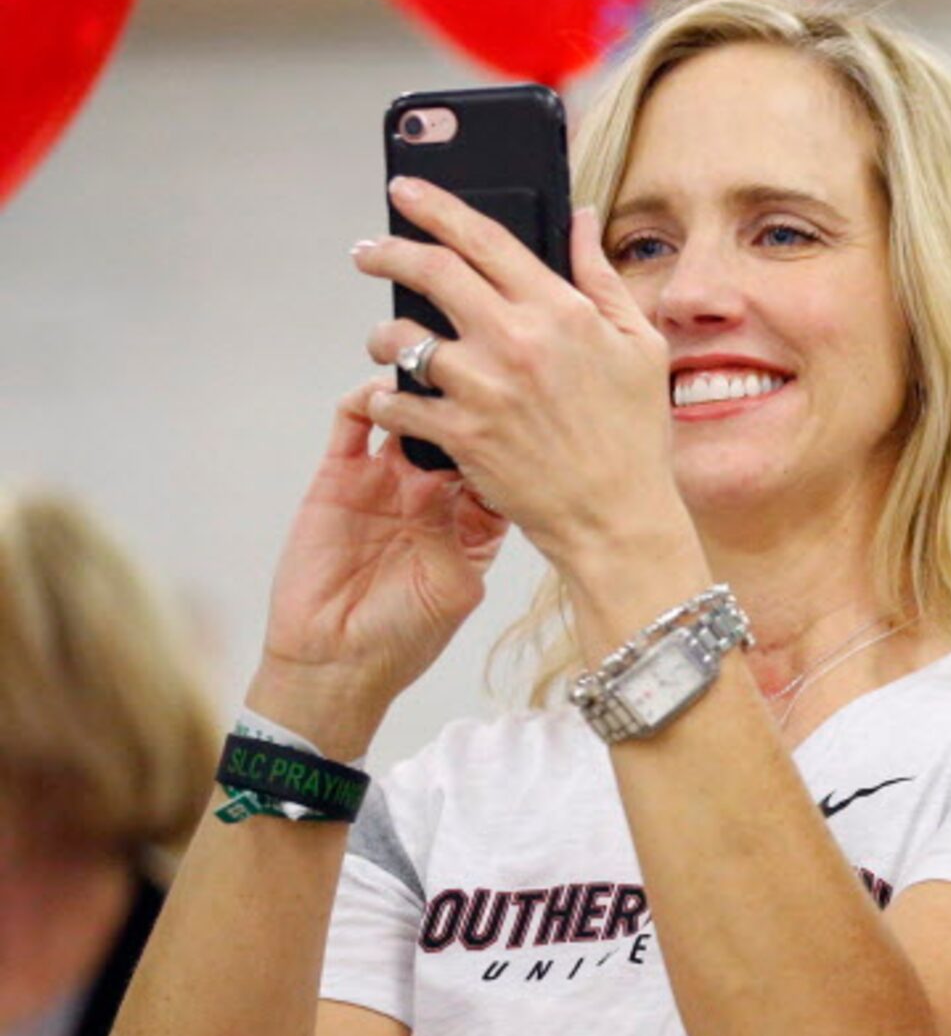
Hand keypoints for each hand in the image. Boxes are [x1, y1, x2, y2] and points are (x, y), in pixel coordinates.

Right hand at [253, 379, 510, 749]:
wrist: (336, 664)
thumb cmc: (404, 638)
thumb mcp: (455, 586)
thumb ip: (465, 531)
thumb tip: (473, 479)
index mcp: (470, 519)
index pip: (501, 459)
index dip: (515, 434)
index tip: (529, 405)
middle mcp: (431, 493)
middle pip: (459, 426)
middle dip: (471, 399)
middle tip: (484, 371)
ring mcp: (385, 481)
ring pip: (409, 414)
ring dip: (420, 390)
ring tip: (432, 373)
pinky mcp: (338, 479)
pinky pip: (353, 424)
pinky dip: (367, 400)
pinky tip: (381, 393)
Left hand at [354, 179, 687, 567]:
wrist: (617, 517)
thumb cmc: (634, 436)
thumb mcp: (638, 345)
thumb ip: (601, 277)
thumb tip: (581, 219)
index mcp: (560, 311)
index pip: (483, 238)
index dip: (435, 206)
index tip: (407, 191)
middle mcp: (515, 341)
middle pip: (429, 271)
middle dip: (386, 252)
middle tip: (368, 252)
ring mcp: (483, 389)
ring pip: (401, 337)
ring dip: (385, 335)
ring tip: (388, 342)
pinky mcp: (461, 435)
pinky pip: (397, 401)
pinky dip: (387, 397)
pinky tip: (396, 399)